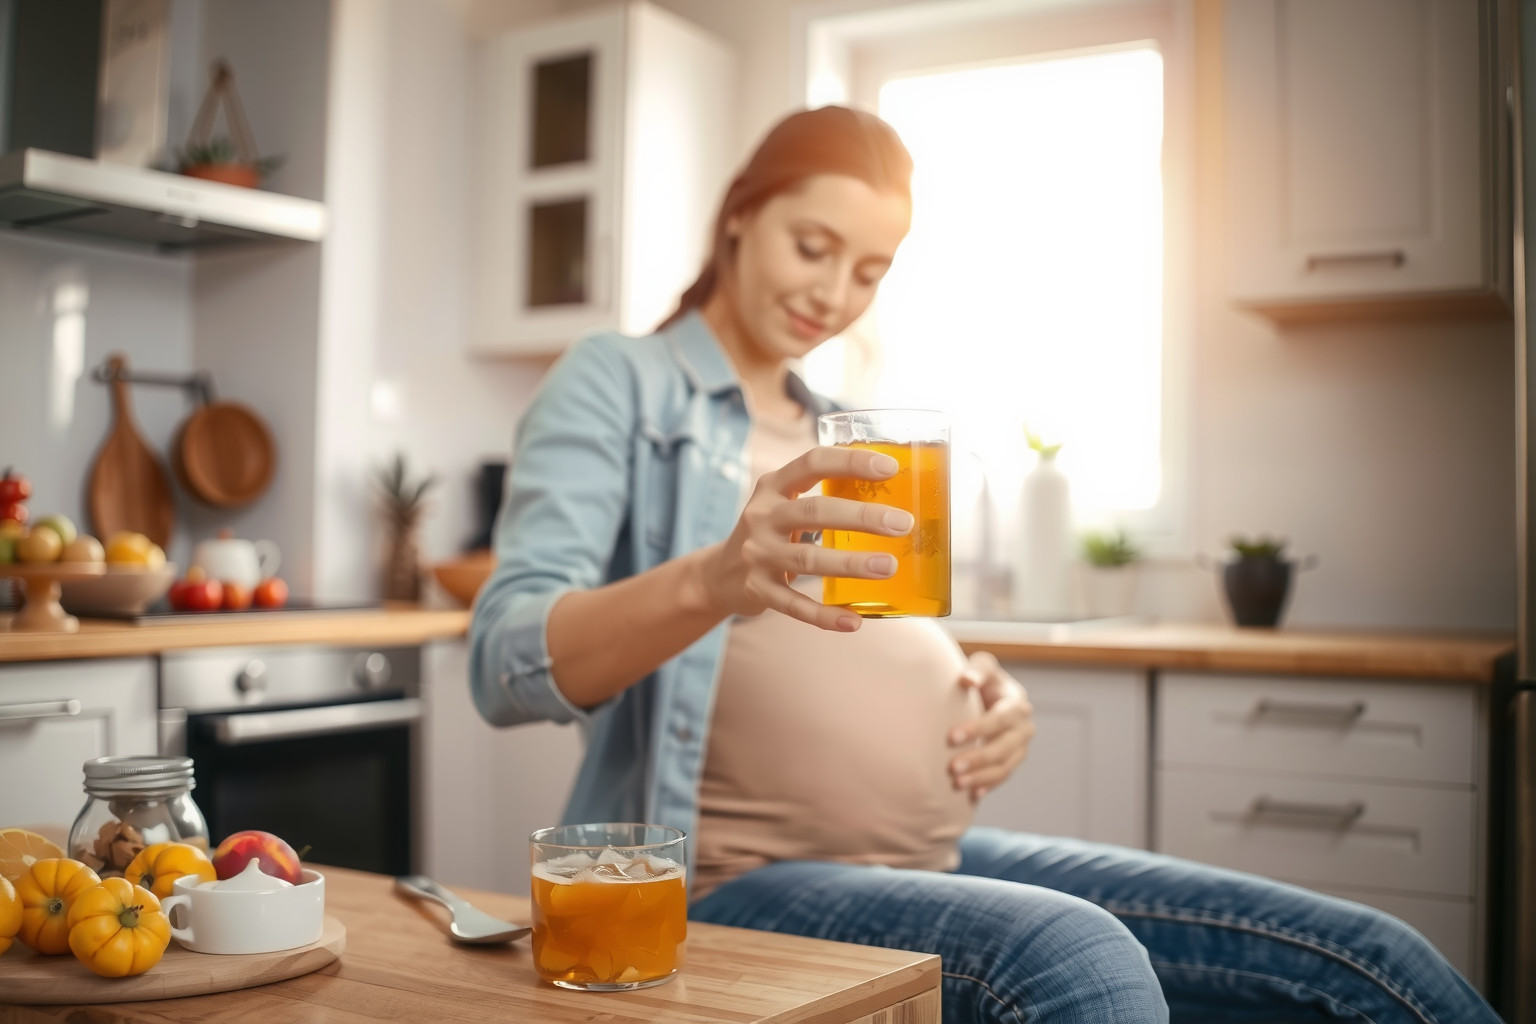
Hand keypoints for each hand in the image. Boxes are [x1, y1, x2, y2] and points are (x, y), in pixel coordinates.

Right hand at [699, 445, 913, 631]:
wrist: (719, 574)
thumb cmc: (770, 532)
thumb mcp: (783, 504)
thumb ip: (821, 496)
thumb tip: (892, 494)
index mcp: (773, 487)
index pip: (812, 463)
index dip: (850, 462)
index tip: (889, 468)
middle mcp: (762, 516)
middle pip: (815, 512)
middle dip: (862, 517)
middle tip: (903, 524)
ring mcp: (757, 554)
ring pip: (808, 559)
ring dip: (851, 563)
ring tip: (888, 567)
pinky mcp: (757, 590)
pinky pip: (794, 604)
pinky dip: (824, 615)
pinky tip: (853, 621)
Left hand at [948, 652, 1034, 801]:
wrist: (987, 695)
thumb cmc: (981, 678)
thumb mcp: (983, 666)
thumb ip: (977, 670)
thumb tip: (966, 680)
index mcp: (1017, 702)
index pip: (1000, 718)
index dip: (978, 728)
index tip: (951, 737)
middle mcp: (1023, 726)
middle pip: (1004, 747)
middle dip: (979, 758)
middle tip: (952, 767)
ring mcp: (1020, 746)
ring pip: (1005, 766)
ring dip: (982, 777)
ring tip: (957, 784)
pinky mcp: (1013, 760)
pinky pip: (1003, 776)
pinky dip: (988, 785)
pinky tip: (972, 794)